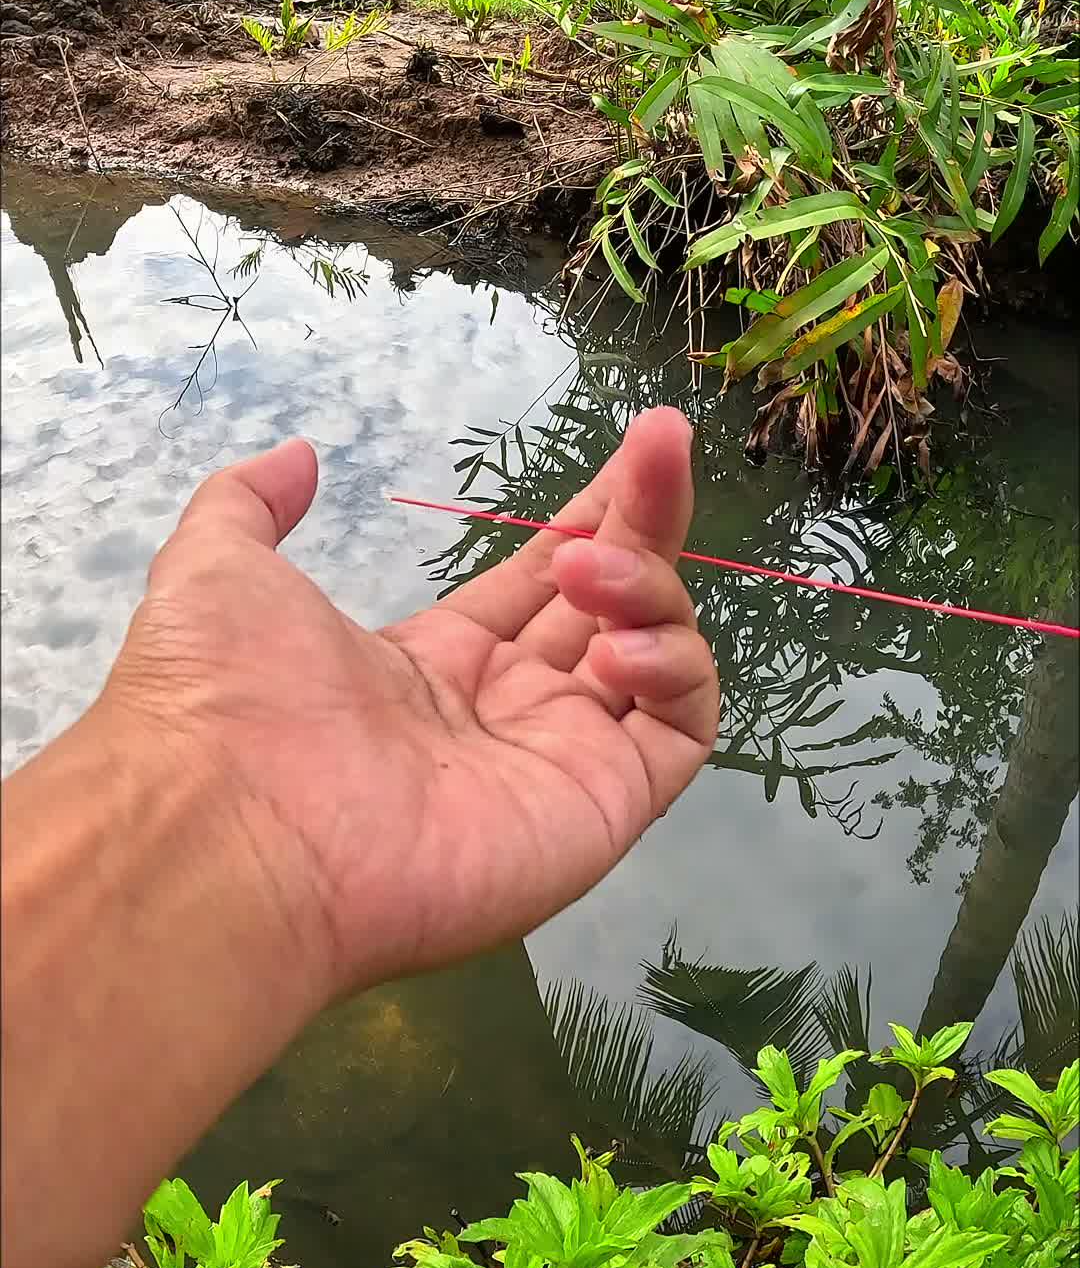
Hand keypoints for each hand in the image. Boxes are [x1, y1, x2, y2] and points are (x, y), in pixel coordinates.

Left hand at [105, 408, 718, 998]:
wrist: (231, 831)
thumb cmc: (226, 698)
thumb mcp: (218, 566)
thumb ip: (253, 502)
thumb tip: (294, 454)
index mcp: (434, 664)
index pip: (540, 579)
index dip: (591, 514)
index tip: (638, 445)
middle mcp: (506, 710)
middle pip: (609, 600)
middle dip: (644, 517)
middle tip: (663, 437)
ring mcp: (558, 761)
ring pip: (658, 655)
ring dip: (648, 586)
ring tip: (589, 567)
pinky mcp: (601, 806)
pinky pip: (681, 731)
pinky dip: (677, 668)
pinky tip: (617, 644)